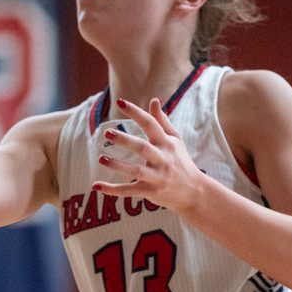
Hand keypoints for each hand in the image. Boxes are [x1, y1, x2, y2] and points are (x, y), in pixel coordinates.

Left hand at [90, 98, 206, 214]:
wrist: (194, 192)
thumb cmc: (182, 162)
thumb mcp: (175, 140)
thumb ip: (162, 121)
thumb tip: (154, 100)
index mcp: (166, 143)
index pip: (151, 124)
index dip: (136, 112)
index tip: (120, 102)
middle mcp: (162, 159)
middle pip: (142, 148)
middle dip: (125, 140)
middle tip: (107, 133)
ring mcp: (157, 177)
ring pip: (136, 171)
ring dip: (118, 165)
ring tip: (101, 158)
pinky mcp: (151, 191)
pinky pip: (130, 190)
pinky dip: (113, 190)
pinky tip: (96, 186)